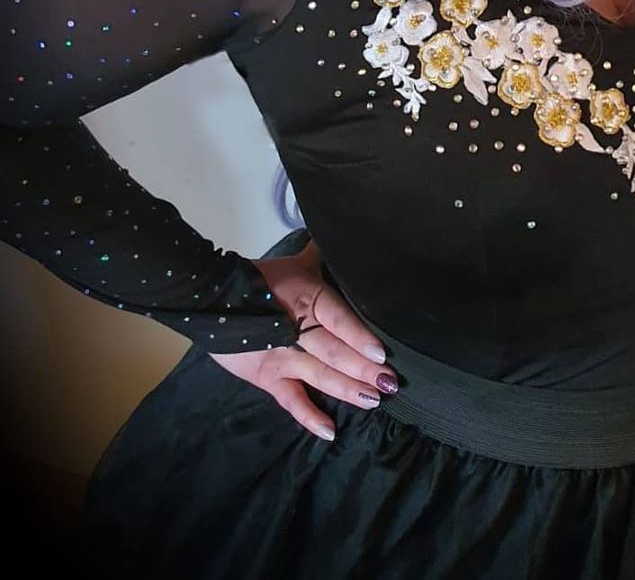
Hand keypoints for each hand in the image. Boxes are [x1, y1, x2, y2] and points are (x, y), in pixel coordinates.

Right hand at [208, 238, 397, 442]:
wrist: (212, 300)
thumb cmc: (260, 279)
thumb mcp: (295, 263)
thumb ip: (319, 256)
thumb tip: (337, 234)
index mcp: (308, 300)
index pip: (338, 319)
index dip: (359, 337)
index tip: (381, 353)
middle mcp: (297, 331)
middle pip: (335, 352)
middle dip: (363, 369)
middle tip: (390, 383)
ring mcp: (283, 357)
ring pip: (320, 376)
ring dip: (348, 389)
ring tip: (373, 399)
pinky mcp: (268, 377)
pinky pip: (291, 401)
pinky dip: (309, 417)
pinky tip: (329, 430)